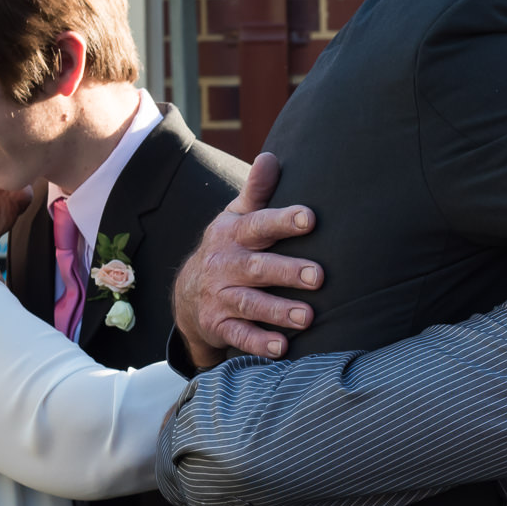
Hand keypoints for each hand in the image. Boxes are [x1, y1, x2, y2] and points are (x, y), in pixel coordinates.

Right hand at [171, 152, 322, 364]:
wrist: (188, 293)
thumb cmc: (229, 248)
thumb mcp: (237, 217)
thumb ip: (257, 192)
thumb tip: (270, 157)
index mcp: (233, 234)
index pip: (259, 225)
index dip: (283, 221)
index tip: (310, 218)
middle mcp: (225, 265)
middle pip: (257, 268)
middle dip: (287, 271)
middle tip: (318, 276)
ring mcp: (220, 297)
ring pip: (250, 304)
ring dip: (278, 311)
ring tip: (307, 317)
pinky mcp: (218, 325)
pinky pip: (239, 336)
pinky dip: (259, 343)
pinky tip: (282, 348)